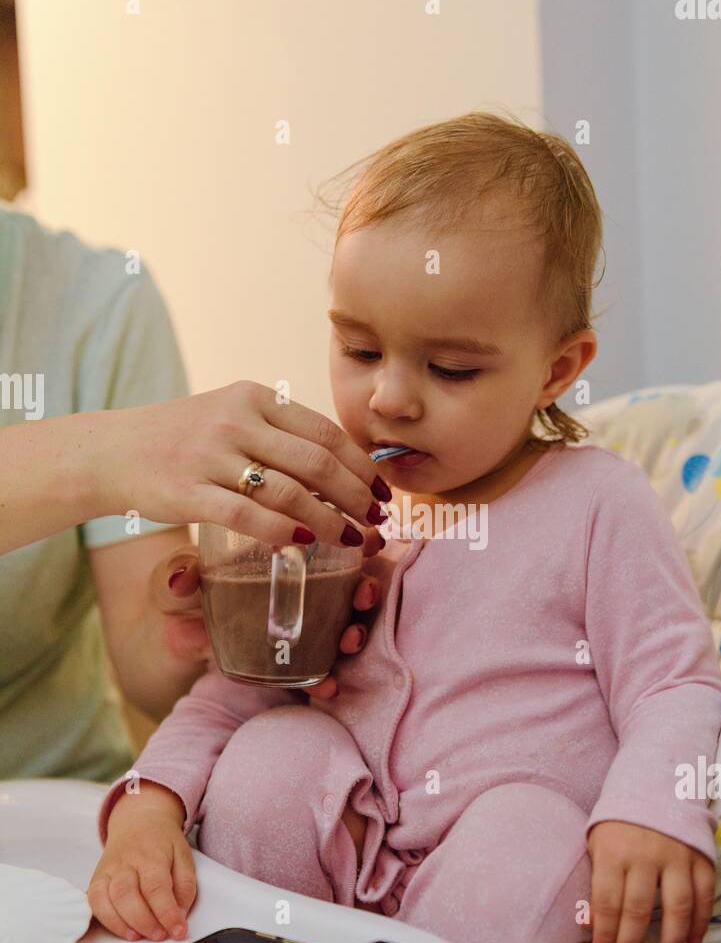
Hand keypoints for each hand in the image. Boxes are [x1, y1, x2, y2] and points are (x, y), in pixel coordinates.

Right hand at [88, 786, 195, 941]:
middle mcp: (125, 862)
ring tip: (139, 937)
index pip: (157, 887)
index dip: (167, 913)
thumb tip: (179, 915)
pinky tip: (121, 929)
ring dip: (122, 924)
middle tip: (160, 935)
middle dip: (143, 921)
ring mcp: (107, 870)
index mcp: (151, 855)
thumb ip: (185, 885)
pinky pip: (93, 901)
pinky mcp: (96, 879)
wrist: (138, 820)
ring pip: (105, 899)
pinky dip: (104, 919)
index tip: (178, 931)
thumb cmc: (162, 841)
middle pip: (127, 894)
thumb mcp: (183, 855)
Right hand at [94, 381, 395, 548]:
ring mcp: (210, 457)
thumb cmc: (185, 439)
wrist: (114, 450)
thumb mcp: (232, 415)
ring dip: (330, 521)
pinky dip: (283, 533)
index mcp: (254, 398)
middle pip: (316, 462)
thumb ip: (280, 433)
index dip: (362, 465)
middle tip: (377, 521)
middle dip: (356, 496)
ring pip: (288, 492)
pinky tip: (305, 545)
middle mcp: (235, 422)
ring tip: (352, 540)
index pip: (325, 432)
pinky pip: (248, 517)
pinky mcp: (188, 493)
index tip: (383, 491)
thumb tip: (343, 468)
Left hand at [152, 546, 383, 690]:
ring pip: (340, 624)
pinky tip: (329, 684)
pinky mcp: (287, 663)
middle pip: (346, 584)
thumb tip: (180, 581)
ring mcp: (296, 626)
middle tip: (365, 594)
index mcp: (277, 556)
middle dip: (367, 588)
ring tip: (350, 638)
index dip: (355, 540)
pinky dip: (326, 676)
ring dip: (356, 630)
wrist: (168, 638)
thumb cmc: (178, 597)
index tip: (370, 544)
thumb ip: (178, 577)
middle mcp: (297, 589)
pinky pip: (315, 667)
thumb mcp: (176, 580)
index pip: (326, 543)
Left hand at [585, 821, 714, 942]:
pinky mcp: (700, 856)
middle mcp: (646, 855)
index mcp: (614, 851)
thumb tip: (588, 924)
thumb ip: (595, 882)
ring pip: (676, 907)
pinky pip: (704, 894)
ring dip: (671, 942)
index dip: (605, 933)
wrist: (656, 782)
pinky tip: (693, 941)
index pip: (607, 901)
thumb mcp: (597, 843)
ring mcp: (676, 856)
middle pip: (638, 910)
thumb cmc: (621, 821)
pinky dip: (701, 920)